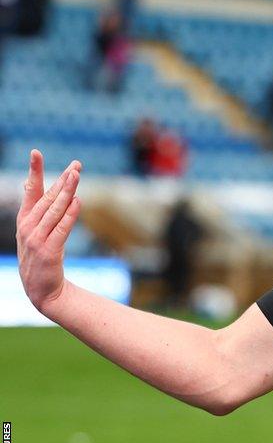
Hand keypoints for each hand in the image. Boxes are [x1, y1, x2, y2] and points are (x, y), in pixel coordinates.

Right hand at [16, 150, 82, 311]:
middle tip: (76, 165)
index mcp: (25, 220)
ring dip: (66, 191)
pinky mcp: (48, 251)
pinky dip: (69, 214)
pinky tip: (78, 201)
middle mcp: (28, 227)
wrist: (43, 290)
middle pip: (47, 198)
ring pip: (54, 210)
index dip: (34, 171)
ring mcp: (36, 239)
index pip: (30, 191)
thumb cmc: (44, 258)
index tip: (36, 152)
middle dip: (62, 180)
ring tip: (76, 175)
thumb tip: (66, 192)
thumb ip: (49, 214)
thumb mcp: (40, 233)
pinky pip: (61, 228)